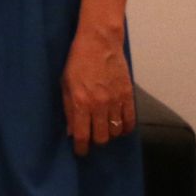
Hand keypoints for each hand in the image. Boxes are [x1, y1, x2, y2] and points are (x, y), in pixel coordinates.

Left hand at [62, 27, 134, 155]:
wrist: (100, 43)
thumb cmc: (77, 61)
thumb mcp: (65, 84)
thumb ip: (68, 108)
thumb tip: (70, 131)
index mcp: (81, 102)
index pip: (82, 135)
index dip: (81, 148)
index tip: (80, 151)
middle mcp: (100, 105)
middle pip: (101, 137)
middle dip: (95, 141)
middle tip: (91, 138)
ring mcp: (116, 101)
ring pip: (116, 132)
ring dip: (109, 134)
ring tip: (103, 130)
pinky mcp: (129, 96)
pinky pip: (130, 121)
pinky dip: (125, 128)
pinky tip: (119, 127)